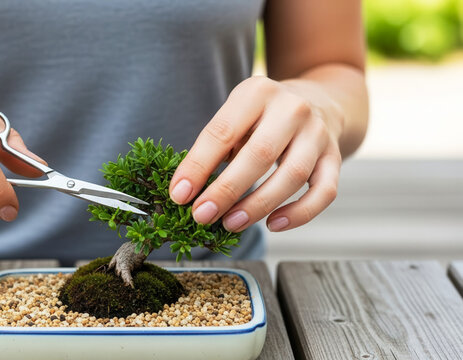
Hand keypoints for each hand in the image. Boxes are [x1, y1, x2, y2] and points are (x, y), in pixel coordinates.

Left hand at [169, 76, 343, 231]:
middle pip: (259, 155)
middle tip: (201, 215)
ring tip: (230, 224)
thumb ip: (215, 146)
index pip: (222, 132)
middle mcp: (291, 108)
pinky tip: (273, 225)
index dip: (198, 166)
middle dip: (226, 190)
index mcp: (256, 92)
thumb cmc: (261, 117)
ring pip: (293, 176)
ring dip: (258, 205)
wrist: (318, 100)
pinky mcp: (334, 157)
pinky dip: (300, 214)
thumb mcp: (236, 115)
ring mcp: (317, 133)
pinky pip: (324, 192)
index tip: (179, 195)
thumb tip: (187, 191)